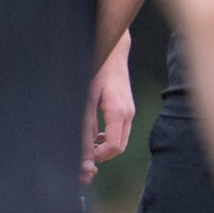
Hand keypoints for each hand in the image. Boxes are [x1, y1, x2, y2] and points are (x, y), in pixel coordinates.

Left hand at [81, 38, 135, 181]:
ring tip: (88, 147)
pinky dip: (109, 139)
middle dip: (102, 157)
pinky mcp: (127, 109)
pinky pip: (121, 132)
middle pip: (118, 147)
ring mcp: (129, 112)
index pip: (113, 146)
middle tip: (84, 160)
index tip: (83, 159)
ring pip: (120, 141)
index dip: (98, 157)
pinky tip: (96, 136)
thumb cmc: (96, 70)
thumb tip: (84, 148)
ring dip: (105, 148)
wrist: (112, 52)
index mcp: (118, 112)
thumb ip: (86, 124)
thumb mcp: (86, 99)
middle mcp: (127, 114)